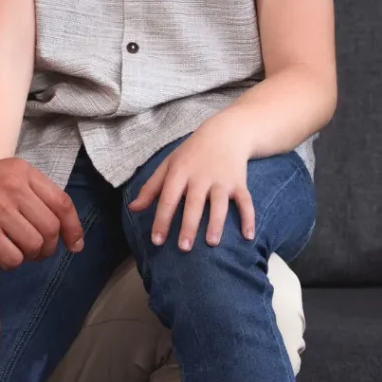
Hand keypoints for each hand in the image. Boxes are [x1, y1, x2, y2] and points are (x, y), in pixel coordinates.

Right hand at [0, 159, 83, 267]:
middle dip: (47, 248)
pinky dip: (11, 264)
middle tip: (34, 252)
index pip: (62, 202)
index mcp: (19, 171)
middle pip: (51, 228)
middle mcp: (12, 186)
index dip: (73, 228)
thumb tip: (61, 223)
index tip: (74, 245)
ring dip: (29, 257)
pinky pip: (13, 258)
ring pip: (35, 245)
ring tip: (15, 253)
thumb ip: (27, 193)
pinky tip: (0, 257)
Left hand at [128, 118, 254, 250]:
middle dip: (188, 226)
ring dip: (216, 224)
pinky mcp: (239, 183)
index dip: (161, 220)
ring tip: (212, 243)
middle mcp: (200, 177)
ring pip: (219, 204)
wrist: (224, 134)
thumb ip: (150, 188)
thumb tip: (133, 209)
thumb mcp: (168, 165)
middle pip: (193, 204)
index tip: (156, 241)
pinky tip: (248, 236)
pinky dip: (249, 218)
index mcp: (179, 172)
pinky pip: (245, 202)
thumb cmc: (190, 154)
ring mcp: (221, 180)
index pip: (167, 198)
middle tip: (183, 248)